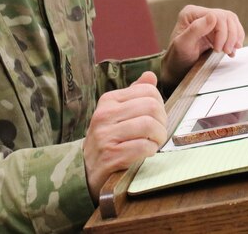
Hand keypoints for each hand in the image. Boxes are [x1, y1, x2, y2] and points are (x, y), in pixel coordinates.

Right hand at [83, 71, 166, 201]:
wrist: (85, 171)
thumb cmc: (108, 141)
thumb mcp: (118, 114)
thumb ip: (135, 95)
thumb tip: (150, 76)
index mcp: (108, 100)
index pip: (147, 91)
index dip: (160, 105)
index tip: (158, 118)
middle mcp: (104, 115)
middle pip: (151, 107)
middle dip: (162, 122)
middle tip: (159, 133)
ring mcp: (105, 136)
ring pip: (148, 125)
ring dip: (158, 137)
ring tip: (154, 143)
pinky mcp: (110, 156)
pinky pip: (142, 146)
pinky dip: (150, 150)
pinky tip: (146, 153)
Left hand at [159, 5, 244, 91]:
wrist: (178, 68)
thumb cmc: (177, 58)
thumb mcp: (183, 45)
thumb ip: (196, 30)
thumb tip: (212, 16)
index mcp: (191, 13)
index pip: (217, 16)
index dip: (222, 33)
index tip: (218, 49)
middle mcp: (200, 13)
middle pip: (226, 18)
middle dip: (230, 36)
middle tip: (226, 51)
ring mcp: (209, 20)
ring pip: (232, 21)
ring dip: (235, 37)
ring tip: (229, 51)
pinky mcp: (216, 29)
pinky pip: (232, 28)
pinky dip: (235, 39)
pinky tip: (231, 50)